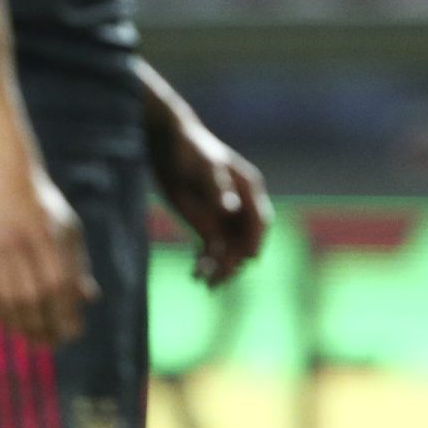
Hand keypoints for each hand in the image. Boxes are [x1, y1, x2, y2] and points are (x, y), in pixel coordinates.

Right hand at [0, 168, 97, 345]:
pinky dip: (1, 315)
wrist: (6, 180)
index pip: (59, 283)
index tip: (73, 332)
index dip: (66, 312)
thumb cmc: (45, 210)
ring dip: (23, 327)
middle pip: (33, 296)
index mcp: (50, 234)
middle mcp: (22, 242)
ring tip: (35, 340)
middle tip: (53, 343)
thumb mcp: (69, 229)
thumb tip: (89, 299)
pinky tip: (13, 325)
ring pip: (9, 300)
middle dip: (45, 326)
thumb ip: (78, 264)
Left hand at [150, 124, 272, 287]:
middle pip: (245, 240)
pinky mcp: (206, 225)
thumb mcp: (204, 167)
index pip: (259, 220)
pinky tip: (195, 274)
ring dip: (221, 267)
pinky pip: (211, 250)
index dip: (255, 240)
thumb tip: (231, 208)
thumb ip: (217, 188)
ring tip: (206, 283)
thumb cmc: (190, 149)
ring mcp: (224, 217)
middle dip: (235, 260)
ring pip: (229, 249)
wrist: (168, 144)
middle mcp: (240, 206)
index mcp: (248, 189)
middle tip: (220, 277)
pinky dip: (206, 263)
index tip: (248, 258)